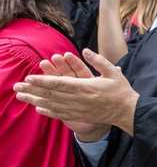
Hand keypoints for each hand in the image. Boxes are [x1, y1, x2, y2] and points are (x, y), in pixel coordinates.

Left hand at [15, 49, 137, 136]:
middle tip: (17, 86)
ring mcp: (77, 109)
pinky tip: (37, 107)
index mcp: (86, 87)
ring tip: (21, 96)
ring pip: (52, 105)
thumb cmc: (121, 91)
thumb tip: (85, 50)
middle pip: (51, 94)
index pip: (59, 83)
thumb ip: (98, 61)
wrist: (128, 112)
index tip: (29, 78)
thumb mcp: (113, 72)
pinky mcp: (79, 116)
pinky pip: (59, 114)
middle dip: (33, 90)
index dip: (43, 80)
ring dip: (35, 100)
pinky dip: (47, 111)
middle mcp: (78, 99)